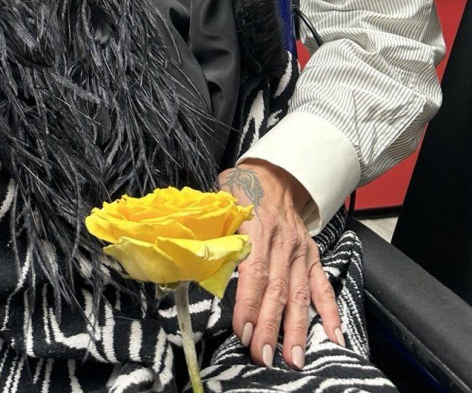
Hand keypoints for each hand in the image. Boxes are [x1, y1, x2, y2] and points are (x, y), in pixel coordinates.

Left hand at [217, 159, 341, 370]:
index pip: (254, 271)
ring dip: (295, 329)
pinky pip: (323, 286)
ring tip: (293, 359)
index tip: (243, 330)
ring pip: (299, 294)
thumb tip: (196, 255)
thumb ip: (213, 227)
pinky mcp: (312, 255)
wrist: (275, 172)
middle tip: (262, 355)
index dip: (249, 303)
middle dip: (270, 326)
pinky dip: (331, 312)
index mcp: (258, 226)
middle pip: (277, 290)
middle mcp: (283, 241)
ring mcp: (300, 251)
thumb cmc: (241, 188)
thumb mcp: (221, 199)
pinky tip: (335, 337)